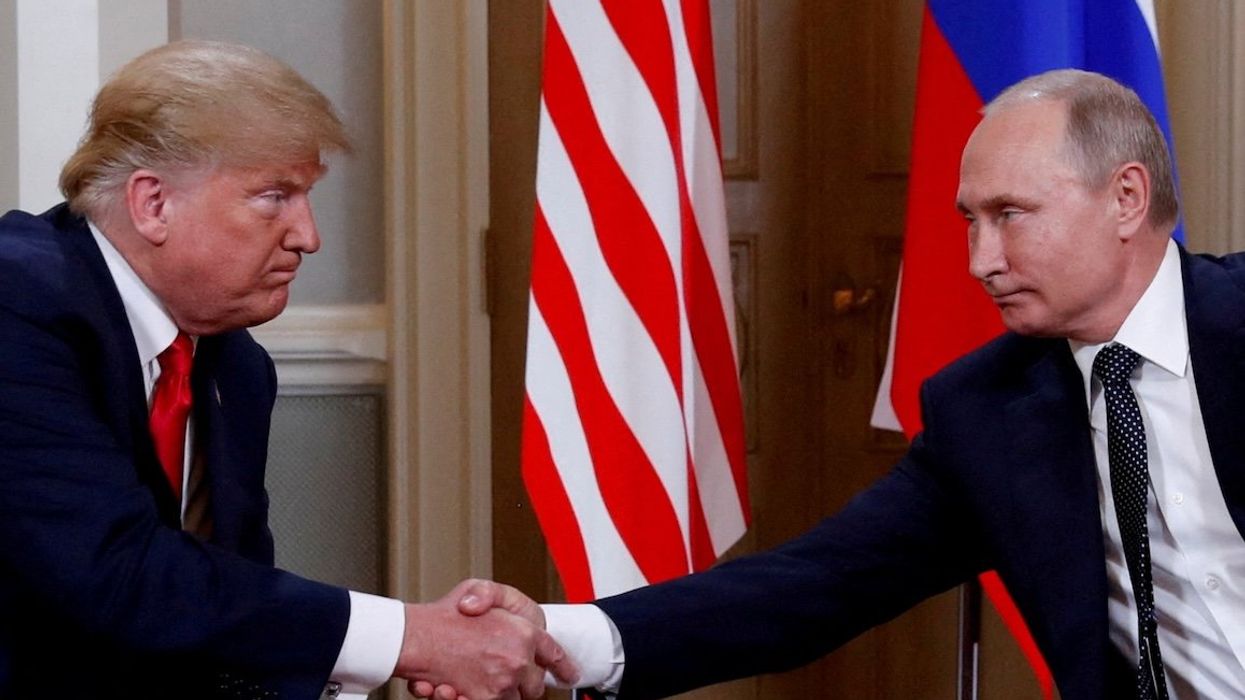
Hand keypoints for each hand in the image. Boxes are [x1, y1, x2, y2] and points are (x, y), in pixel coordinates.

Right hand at [396, 579, 577, 699]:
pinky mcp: (483, 699)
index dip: (564, 665)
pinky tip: (463, 688)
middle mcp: (517, 660)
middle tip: (507, 673)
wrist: (414, 637)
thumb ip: (497, 597)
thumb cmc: (443, 614)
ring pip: (514, 699)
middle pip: (535, 685)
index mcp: (524, 632)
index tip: (571, 674)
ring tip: (481, 677)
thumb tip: (510, 618)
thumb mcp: (477, 587)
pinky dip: (480, 698)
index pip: (554, 654)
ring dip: (503, 693)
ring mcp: (501, 683)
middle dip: (525, 683)